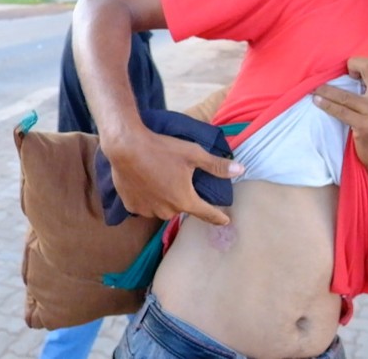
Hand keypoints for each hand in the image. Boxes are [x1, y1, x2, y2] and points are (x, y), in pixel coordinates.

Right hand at [103, 129, 243, 225]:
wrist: (126, 146)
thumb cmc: (162, 149)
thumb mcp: (193, 154)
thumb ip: (217, 166)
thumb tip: (241, 170)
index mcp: (184, 200)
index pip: (207, 214)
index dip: (218, 217)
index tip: (225, 221)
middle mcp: (167, 211)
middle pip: (182, 207)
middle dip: (183, 196)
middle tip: (178, 178)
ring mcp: (147, 210)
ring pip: (162, 207)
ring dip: (164, 198)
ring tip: (160, 178)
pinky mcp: (131, 205)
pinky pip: (145, 205)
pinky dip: (148, 197)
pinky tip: (145, 182)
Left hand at [311, 57, 367, 180]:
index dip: (367, 62)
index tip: (357, 70)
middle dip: (353, 64)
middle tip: (344, 72)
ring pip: (346, 94)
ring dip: (327, 89)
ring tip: (317, 88)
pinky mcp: (365, 126)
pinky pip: (340, 111)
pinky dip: (325, 104)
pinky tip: (317, 100)